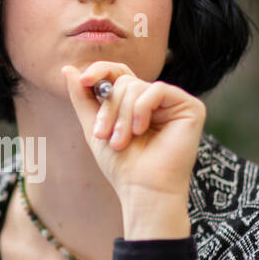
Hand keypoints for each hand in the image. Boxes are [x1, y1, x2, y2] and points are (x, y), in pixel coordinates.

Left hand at [61, 61, 205, 205]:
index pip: (118, 72)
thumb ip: (83, 98)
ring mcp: (175, 102)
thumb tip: (68, 69)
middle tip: (104, 136)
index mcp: (137, 102)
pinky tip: (141, 130)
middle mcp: (157, 100)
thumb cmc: (122, 165)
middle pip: (124, 82)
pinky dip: (141, 110)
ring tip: (121, 142)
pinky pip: (156, 90)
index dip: (100, 71)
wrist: (143, 190)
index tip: (84, 80)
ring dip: (122, 116)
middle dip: (109, 109)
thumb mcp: (95, 127)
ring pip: (137, 87)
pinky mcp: (191, 107)